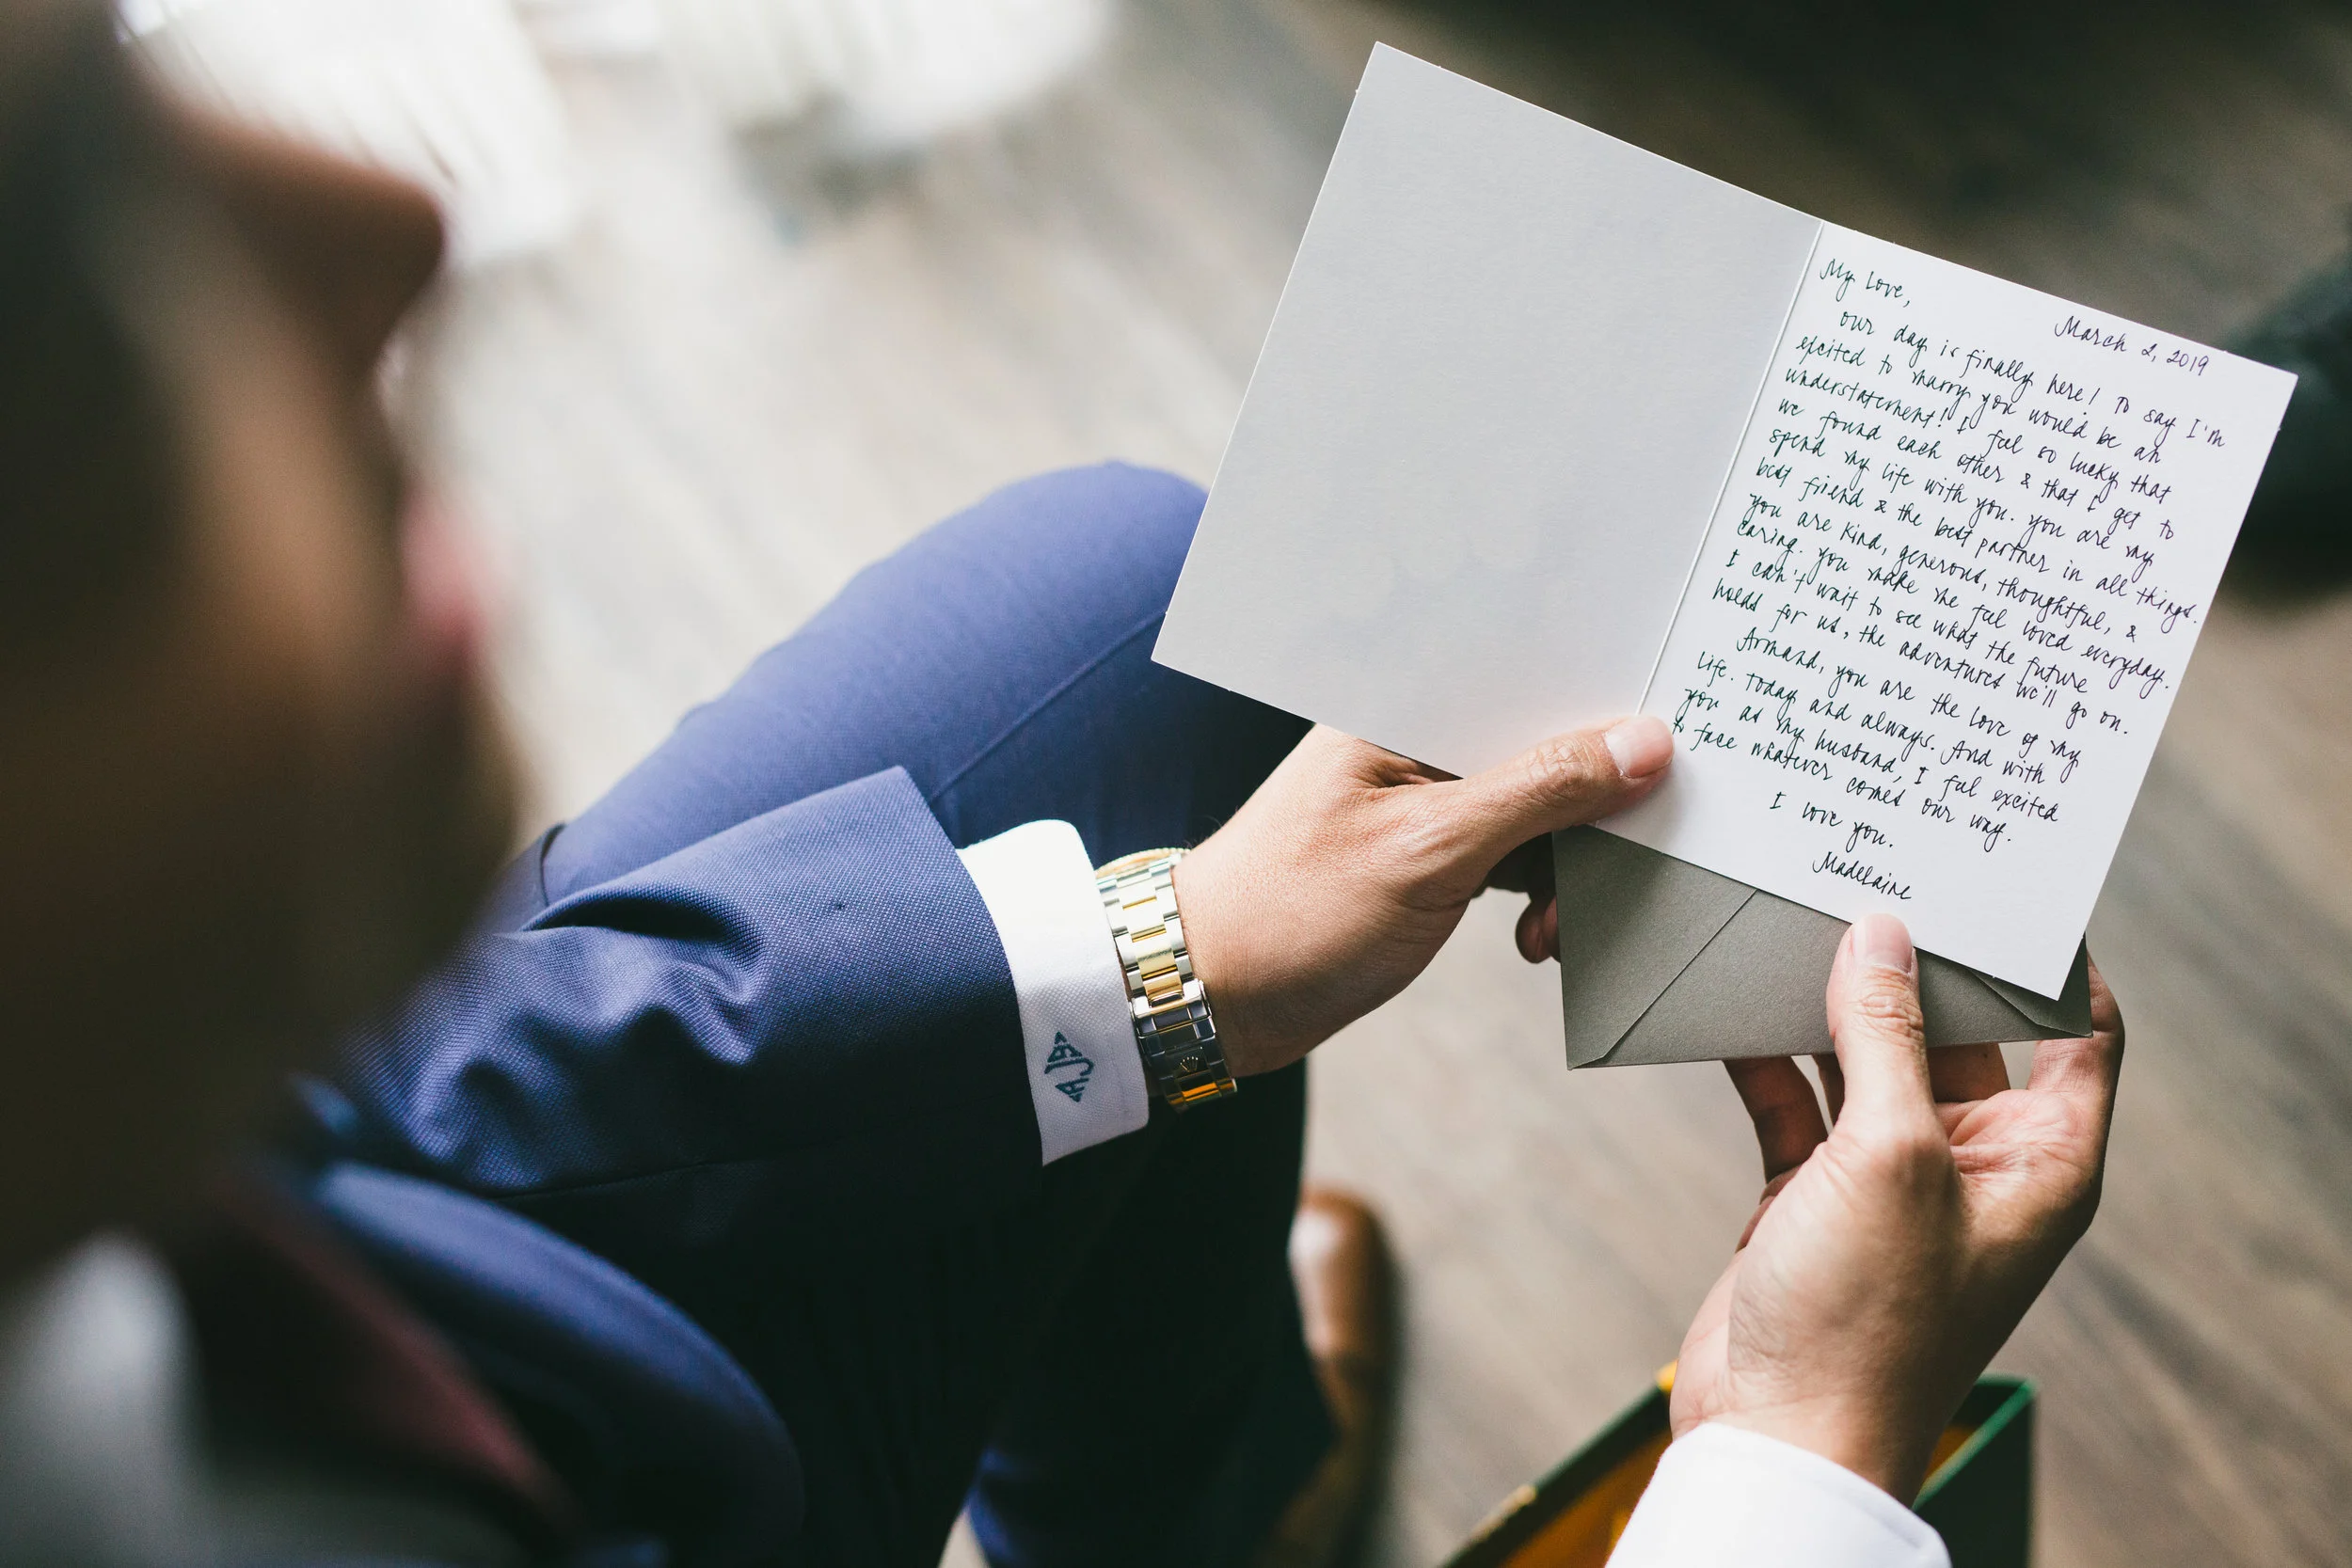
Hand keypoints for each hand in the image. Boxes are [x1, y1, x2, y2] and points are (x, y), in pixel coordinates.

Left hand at [1174, 717, 1670, 1076]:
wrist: (1209, 999)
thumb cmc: (1293, 914)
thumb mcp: (1429, 851)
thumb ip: (1538, 791)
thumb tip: (1645, 742)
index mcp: (1405, 701)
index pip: (1532, 668)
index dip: (1610, 696)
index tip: (1685, 728)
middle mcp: (1420, 736)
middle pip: (1550, 739)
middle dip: (1600, 803)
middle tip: (1629, 861)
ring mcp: (1429, 797)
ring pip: (1545, 805)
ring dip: (1574, 865)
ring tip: (1558, 926)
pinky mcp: (1435, 853)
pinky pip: (1521, 853)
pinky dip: (1544, 894)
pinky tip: (1541, 939)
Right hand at [1670, 913, 2123, 1499]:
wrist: (1778, 1432)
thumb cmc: (1865, 1321)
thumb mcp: (1889, 1155)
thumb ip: (1883, 1035)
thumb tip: (1880, 933)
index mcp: (2041, 1161)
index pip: (2076, 1031)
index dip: (2047, 957)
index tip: (2001, 881)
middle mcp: (1974, 1162)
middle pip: (1955, 1030)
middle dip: (1911, 962)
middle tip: (1872, 875)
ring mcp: (1889, 1177)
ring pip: (1866, 1057)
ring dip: (1828, 1003)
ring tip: (1792, 922)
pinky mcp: (1811, 1191)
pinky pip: (1796, 1097)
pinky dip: (1766, 1055)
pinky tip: (1731, 1008)